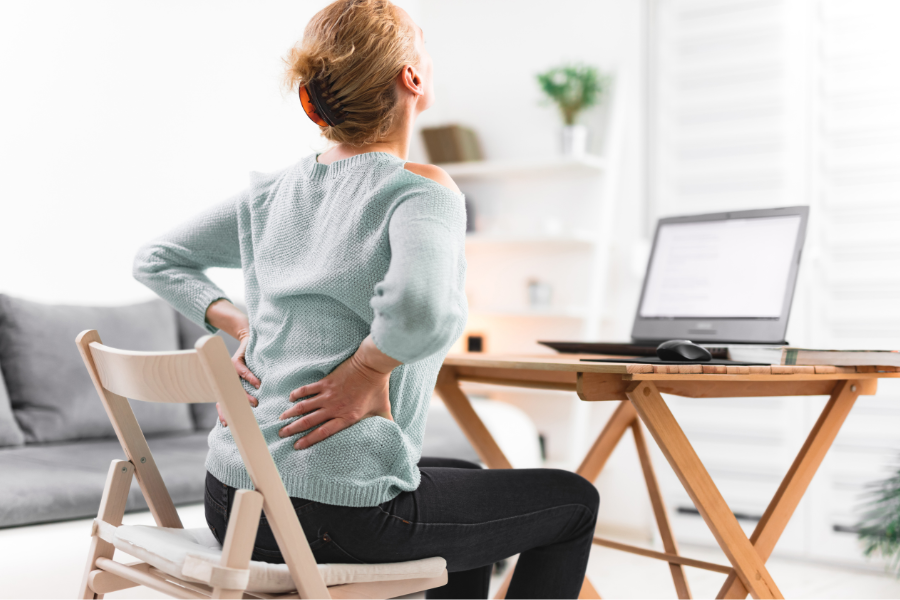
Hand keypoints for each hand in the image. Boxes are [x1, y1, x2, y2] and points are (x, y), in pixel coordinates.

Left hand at [217, 332, 259, 426]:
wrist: (246, 340)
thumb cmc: (249, 362)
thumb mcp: (245, 378)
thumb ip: (247, 391)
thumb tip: (257, 407)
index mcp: (226, 385)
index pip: (222, 402)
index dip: (223, 413)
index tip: (226, 424)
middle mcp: (225, 379)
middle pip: (226, 397)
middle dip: (232, 408)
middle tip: (241, 417)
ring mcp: (228, 370)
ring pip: (235, 387)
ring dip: (245, 396)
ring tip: (255, 403)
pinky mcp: (235, 360)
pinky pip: (243, 372)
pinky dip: (251, 379)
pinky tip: (258, 385)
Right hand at [278, 336, 399, 448]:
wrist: (372, 366)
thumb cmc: (379, 388)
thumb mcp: (383, 409)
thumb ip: (386, 423)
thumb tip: (395, 433)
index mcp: (346, 417)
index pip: (323, 432)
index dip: (308, 440)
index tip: (297, 446)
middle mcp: (334, 408)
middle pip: (309, 421)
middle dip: (293, 429)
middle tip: (281, 435)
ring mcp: (328, 394)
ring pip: (304, 406)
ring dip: (291, 413)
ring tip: (281, 419)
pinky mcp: (326, 382)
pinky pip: (308, 389)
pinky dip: (298, 394)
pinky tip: (290, 398)